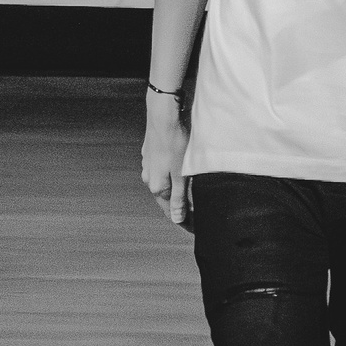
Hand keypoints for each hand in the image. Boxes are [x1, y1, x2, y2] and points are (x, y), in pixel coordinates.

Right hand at [141, 95, 191, 228]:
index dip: (183, 221)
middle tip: (196, 214)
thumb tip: (177, 218)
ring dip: (176, 191)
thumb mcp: (181, 175)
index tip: (194, 228)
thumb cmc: (175, 144)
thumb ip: (180, 198)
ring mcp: (148, 165)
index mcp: (157, 187)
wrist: (162, 116)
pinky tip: (179, 173)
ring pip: (164, 184)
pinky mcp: (151, 153)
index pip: (170, 211)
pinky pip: (162, 171)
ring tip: (190, 195)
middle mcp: (149, 178)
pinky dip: (172, 177)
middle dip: (180, 207)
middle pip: (166, 199)